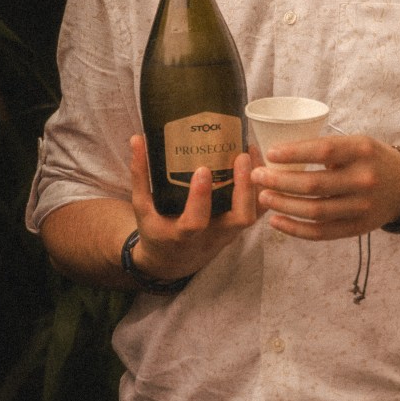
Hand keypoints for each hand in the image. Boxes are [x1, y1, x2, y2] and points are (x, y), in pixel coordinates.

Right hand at [127, 136, 257, 281]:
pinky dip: (262, 187)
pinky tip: (258, 160)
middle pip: (239, 219)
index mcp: (183, 235)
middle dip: (243, 188)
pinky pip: (258, 209)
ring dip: (256, 183)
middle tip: (240, 156)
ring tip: (250, 151)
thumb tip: (137, 138)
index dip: (200, 198)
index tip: (202, 170)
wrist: (173, 261)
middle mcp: (212, 236)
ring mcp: (229, 232)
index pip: (195, 222)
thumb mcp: (142, 208)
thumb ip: (140, 174)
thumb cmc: (156, 230)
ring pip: (254, 213)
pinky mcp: (239, 227)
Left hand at [250, 134, 399, 239]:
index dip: (294, 153)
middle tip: (257, 176)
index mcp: (362, 150)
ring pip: (315, 210)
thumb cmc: (372, 160)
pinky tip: (277, 221)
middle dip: (280, 181)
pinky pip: (322, 232)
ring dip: (284, 205)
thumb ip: (327, 148)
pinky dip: (296, 229)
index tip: (270, 153)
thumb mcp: (357, 143)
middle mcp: (364, 179)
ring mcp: (362, 207)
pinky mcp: (358, 228)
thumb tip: (280, 153)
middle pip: (314, 184)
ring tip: (263, 197)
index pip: (323, 151)